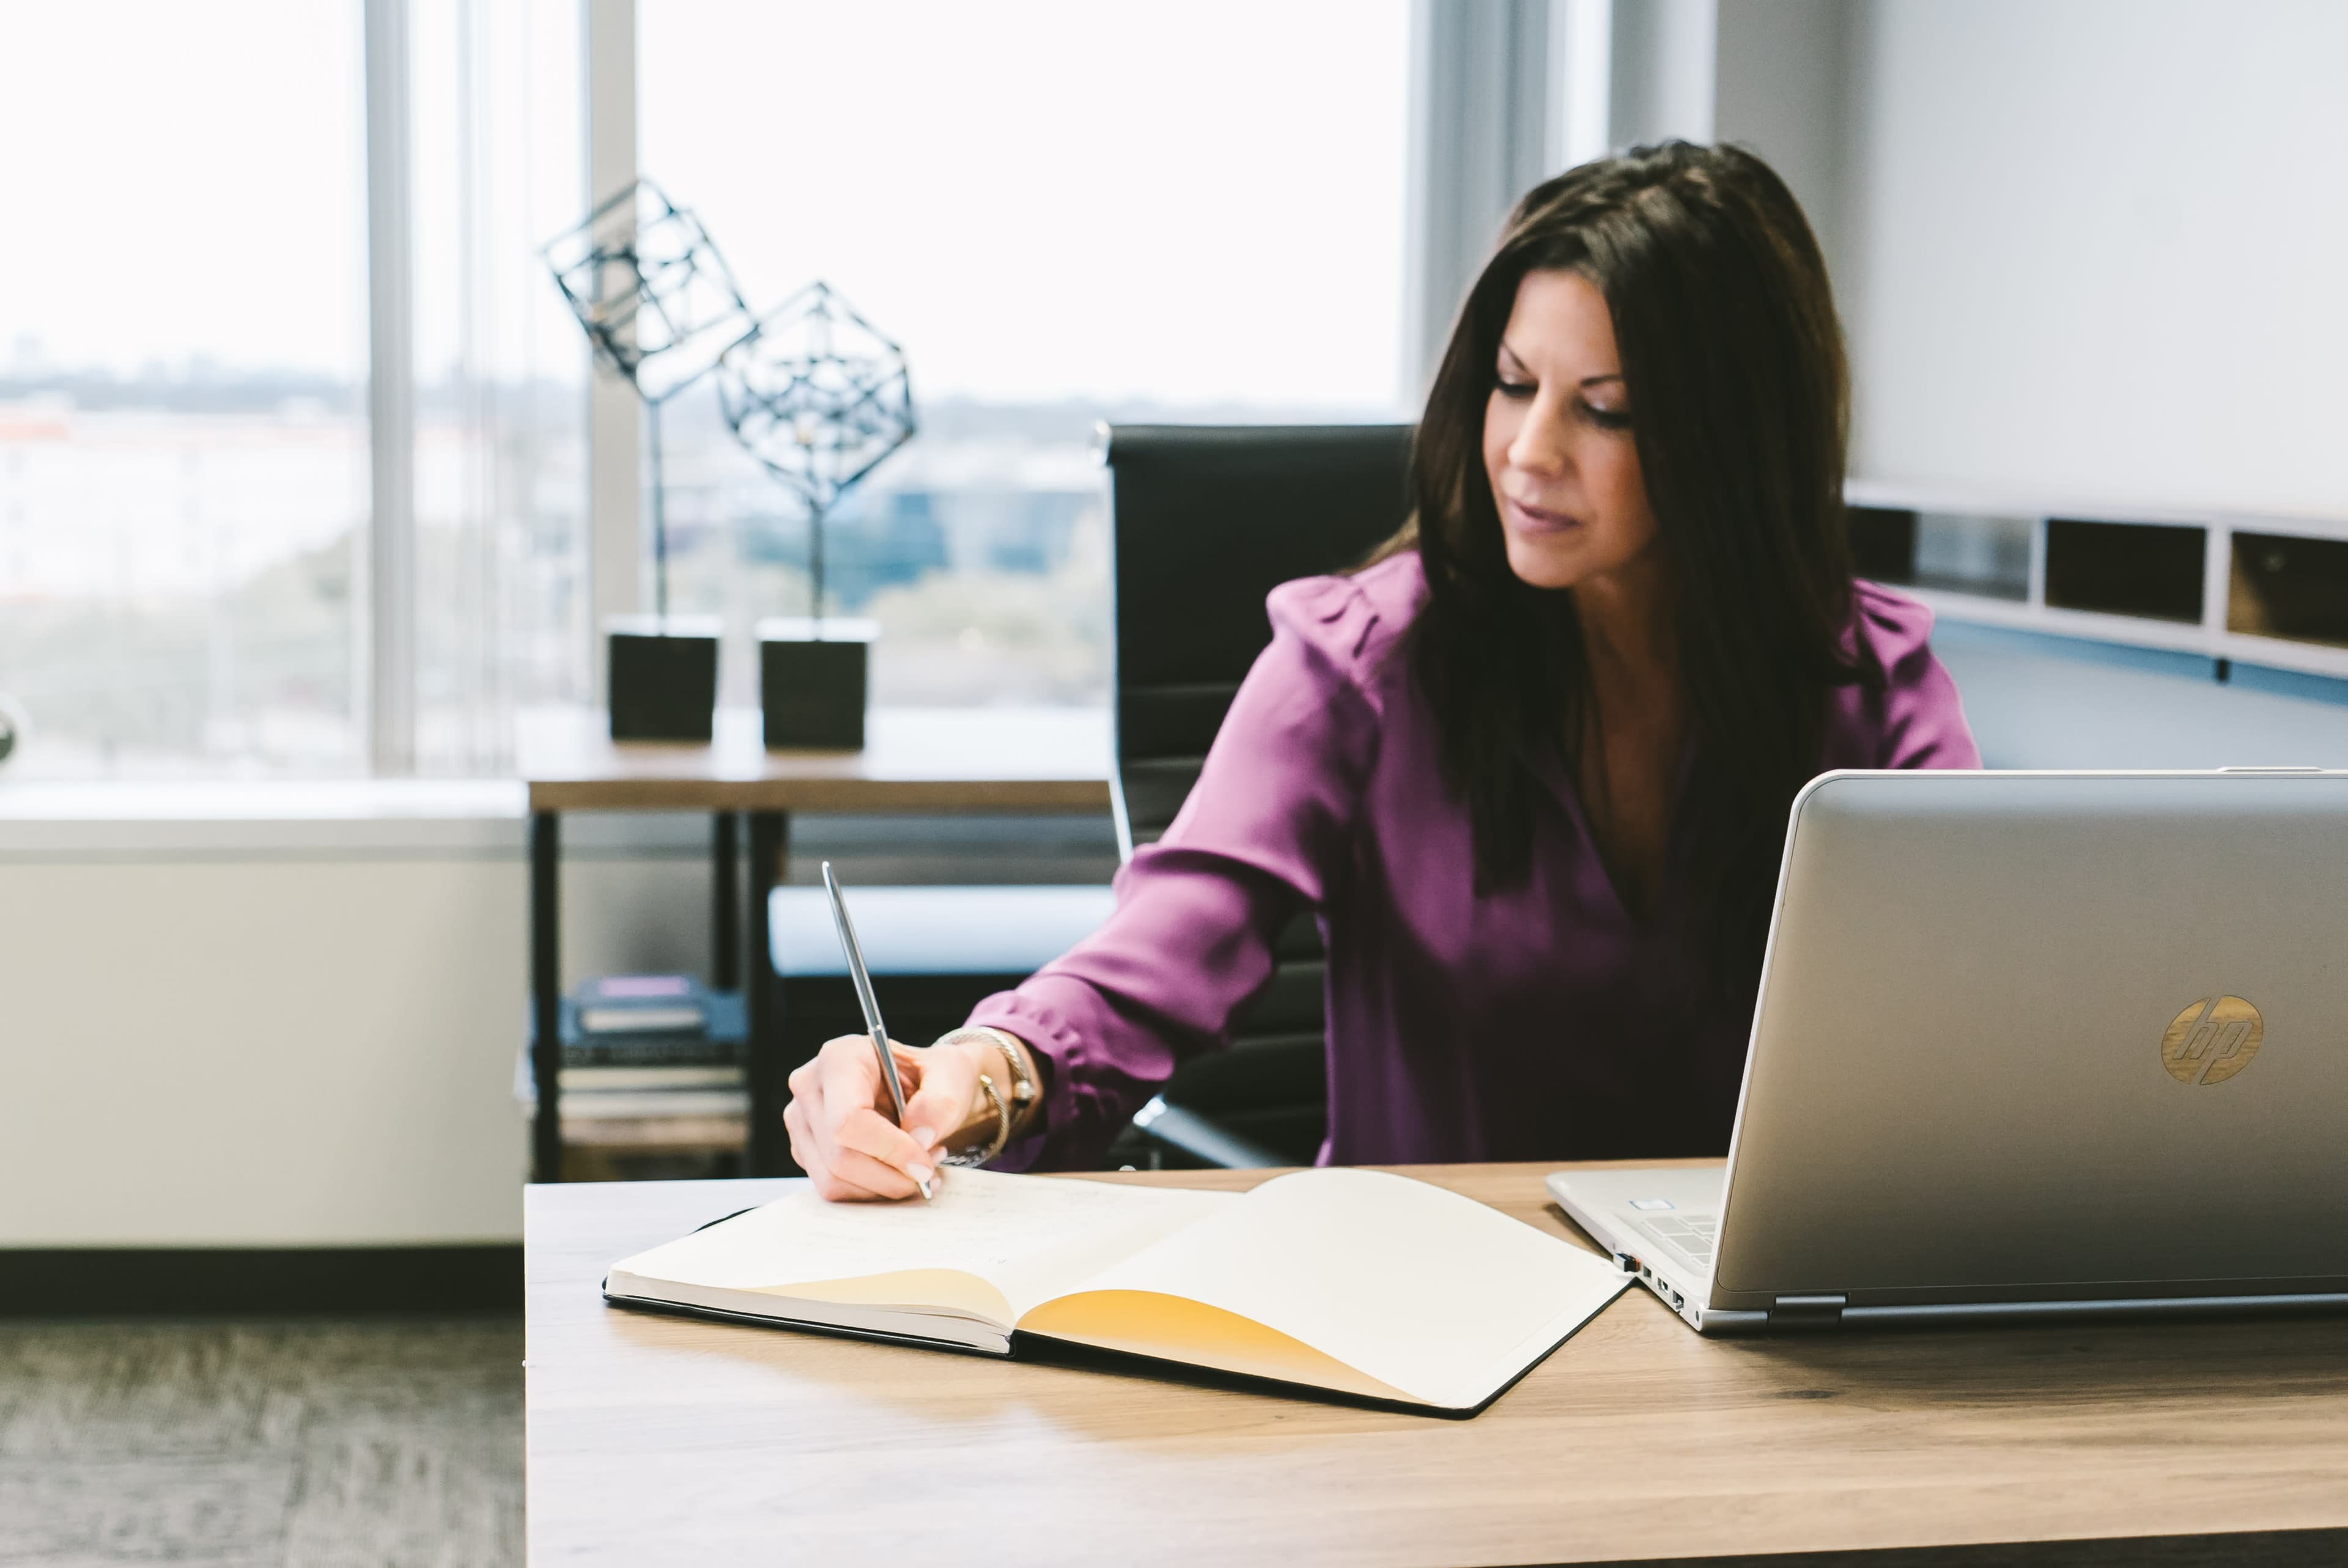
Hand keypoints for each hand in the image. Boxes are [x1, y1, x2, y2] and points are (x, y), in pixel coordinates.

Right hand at [782, 1034, 991, 1201]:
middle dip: (891, 1174)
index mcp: (840, 1057)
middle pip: (840, 1156)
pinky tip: (897, 1171)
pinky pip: (834, 1189)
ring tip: (918, 1166)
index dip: (889, 1150)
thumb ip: (940, 1102)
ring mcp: (801, 1120)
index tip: (923, 1165)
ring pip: (834, 1180)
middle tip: (929, 1169)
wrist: (920, 1085)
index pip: (849, 1119)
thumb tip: (920, 1137)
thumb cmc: (932, 1075)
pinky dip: (871, 1190)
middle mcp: (810, 1086)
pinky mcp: (805, 1149)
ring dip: (884, 1185)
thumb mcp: (951, 1074)